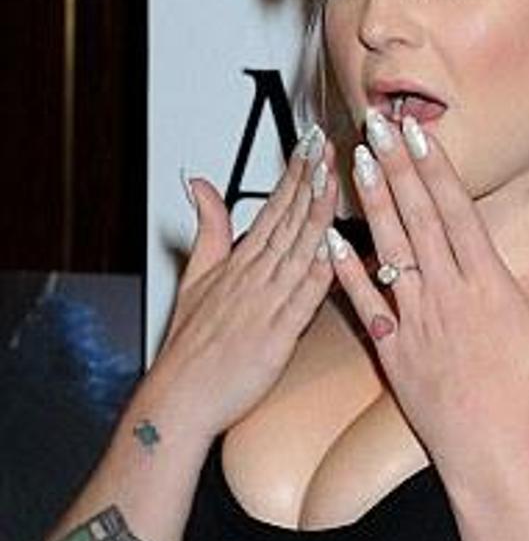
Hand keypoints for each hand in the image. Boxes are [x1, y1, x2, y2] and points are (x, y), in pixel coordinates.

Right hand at [153, 129, 337, 437]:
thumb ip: (207, 229)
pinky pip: (304, 295)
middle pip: (288, 218)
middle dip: (310, 177)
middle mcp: (254, 276)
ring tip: (334, 174)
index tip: (311, 143)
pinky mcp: (277, 333)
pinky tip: (336, 243)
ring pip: (299, 247)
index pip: (273, 207)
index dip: (294, 173)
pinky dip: (320, 268)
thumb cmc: (189, 348)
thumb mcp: (193, 277)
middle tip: (328, 142)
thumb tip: (197, 184)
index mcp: (239, 263)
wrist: (180, 398)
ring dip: (318, 210)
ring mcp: (266, 302)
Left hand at [326, 112, 528, 471]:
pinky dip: (345, 270)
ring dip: (371, 202)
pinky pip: (364, 303)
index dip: (435, 168)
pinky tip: (329, 238)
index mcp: (488, 286)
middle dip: (396, 167)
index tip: (418, 132)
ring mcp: (415, 321)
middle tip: (376, 125)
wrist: (493, 457)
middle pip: (417, 218)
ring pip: (387, 249)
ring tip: (355, 162)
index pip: (457, 212)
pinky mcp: (393, 350)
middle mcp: (447, 295)